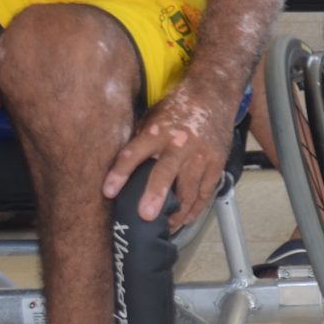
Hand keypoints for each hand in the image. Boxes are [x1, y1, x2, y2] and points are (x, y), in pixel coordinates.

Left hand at [103, 82, 238, 230]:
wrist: (212, 96)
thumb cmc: (176, 109)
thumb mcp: (152, 118)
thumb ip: (140, 142)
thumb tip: (121, 169)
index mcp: (157, 132)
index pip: (133, 153)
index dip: (120, 173)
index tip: (108, 191)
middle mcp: (179, 145)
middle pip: (165, 173)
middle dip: (155, 195)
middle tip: (146, 216)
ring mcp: (200, 156)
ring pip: (189, 190)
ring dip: (177, 212)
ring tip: (166, 228)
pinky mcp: (215, 165)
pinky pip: (205, 193)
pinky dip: (195, 209)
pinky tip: (185, 219)